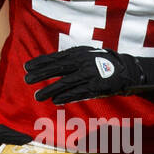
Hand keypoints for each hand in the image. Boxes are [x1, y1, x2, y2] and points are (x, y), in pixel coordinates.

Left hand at [25, 46, 153, 105]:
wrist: (127, 70)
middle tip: (26, 79)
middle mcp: (83, 62)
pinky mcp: (96, 86)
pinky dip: (65, 96)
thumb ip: (71, 59)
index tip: (27, 67)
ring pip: (65, 83)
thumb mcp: (87, 56)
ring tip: (37, 95)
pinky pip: (78, 92)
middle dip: (41, 74)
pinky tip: (55, 100)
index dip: (40, 62)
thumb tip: (50, 64)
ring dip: (50, 89)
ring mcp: (89, 74)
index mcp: (79, 53)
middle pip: (57, 68)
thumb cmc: (103, 63)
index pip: (55, 57)